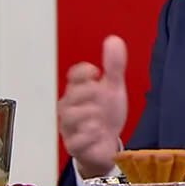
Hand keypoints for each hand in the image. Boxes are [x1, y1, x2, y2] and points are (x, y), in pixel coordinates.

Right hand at [57, 35, 127, 177]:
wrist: (107, 144)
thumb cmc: (106, 114)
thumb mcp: (113, 88)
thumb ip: (114, 66)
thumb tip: (114, 39)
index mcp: (79, 90)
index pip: (74, 75)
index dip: (83, 71)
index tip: (97, 71)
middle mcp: (71, 107)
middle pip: (71, 95)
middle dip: (88, 93)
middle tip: (101, 95)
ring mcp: (71, 127)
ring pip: (70, 118)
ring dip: (88, 115)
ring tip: (100, 117)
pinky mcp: (75, 146)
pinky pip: (77, 141)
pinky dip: (90, 136)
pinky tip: (100, 132)